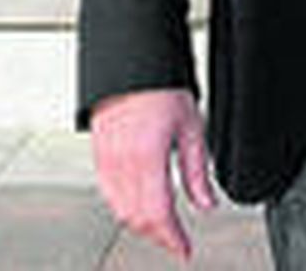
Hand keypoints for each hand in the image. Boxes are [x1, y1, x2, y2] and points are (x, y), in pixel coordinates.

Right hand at [91, 86, 215, 259]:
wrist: (130, 57)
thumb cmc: (160, 83)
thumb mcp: (191, 125)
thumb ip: (197, 170)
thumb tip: (207, 203)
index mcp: (147, 157)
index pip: (158, 215)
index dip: (173, 239)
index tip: (184, 249)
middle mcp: (122, 162)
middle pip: (137, 218)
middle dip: (158, 235)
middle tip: (175, 240)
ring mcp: (106, 157)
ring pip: (119, 209)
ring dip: (140, 224)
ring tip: (159, 226)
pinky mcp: (98, 152)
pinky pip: (107, 192)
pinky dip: (123, 207)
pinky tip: (137, 203)